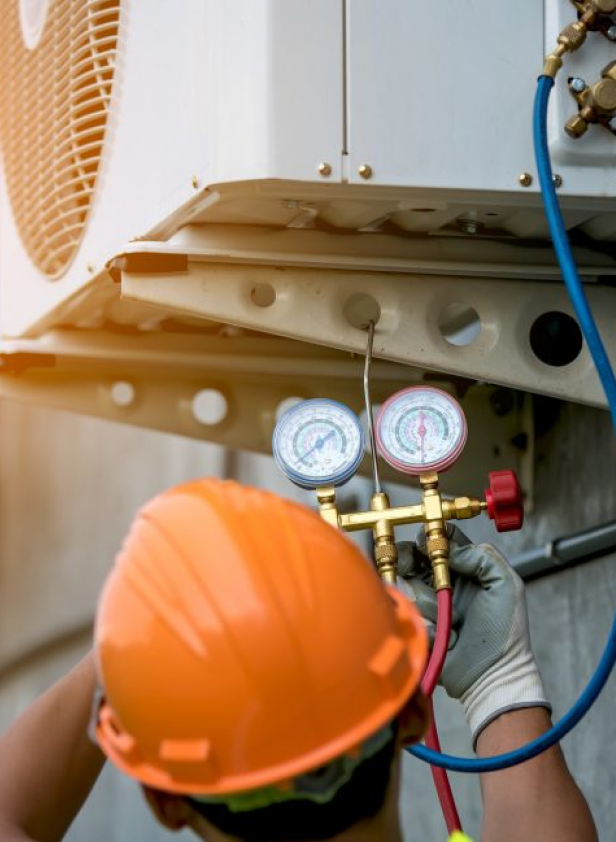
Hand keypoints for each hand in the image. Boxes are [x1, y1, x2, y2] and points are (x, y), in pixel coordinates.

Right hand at [397, 527, 550, 742]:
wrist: (491, 676)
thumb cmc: (505, 634)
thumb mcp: (506, 585)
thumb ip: (483, 557)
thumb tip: (452, 550)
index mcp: (470, 570)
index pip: (447, 541)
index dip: (434, 535)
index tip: (427, 538)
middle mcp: (448, 583)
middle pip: (419, 556)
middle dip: (412, 556)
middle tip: (410, 562)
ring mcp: (432, 603)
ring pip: (411, 583)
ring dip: (426, 596)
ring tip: (444, 614)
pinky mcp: (419, 624)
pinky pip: (410, 611)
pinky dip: (424, 619)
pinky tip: (442, 632)